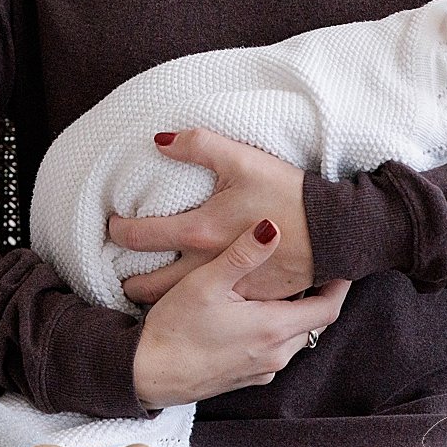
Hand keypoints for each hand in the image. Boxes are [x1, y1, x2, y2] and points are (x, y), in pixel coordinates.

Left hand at [111, 129, 313, 304]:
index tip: (112, 227)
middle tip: (120, 276)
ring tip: (148, 292)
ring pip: (183, 302)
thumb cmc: (287, 192)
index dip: (119, 231)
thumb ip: (198, 145)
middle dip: (131, 282)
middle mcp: (208, 265)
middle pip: (153, 284)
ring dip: (161, 298)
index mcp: (199, 231)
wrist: (335, 230)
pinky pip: (217, 306)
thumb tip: (159, 141)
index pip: (142, 237)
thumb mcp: (242, 158)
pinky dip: (200, 304)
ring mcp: (230, 287)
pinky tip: (196, 299)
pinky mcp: (253, 298)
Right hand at [130, 218, 350, 407]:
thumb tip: (273, 227)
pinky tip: (253, 314)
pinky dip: (276, 330)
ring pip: (295, 338)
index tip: (341, 263)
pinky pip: (275, 351)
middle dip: (317, 295)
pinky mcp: (247, 378)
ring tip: (282, 285)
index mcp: (273, 328)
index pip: (328, 308)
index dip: (340, 285)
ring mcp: (262, 370)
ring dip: (294, 313)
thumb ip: (242, 255)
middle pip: (314, 323)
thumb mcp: (206, 284)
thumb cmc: (175, 330)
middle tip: (312, 267)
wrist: (149, 375)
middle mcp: (276, 354)